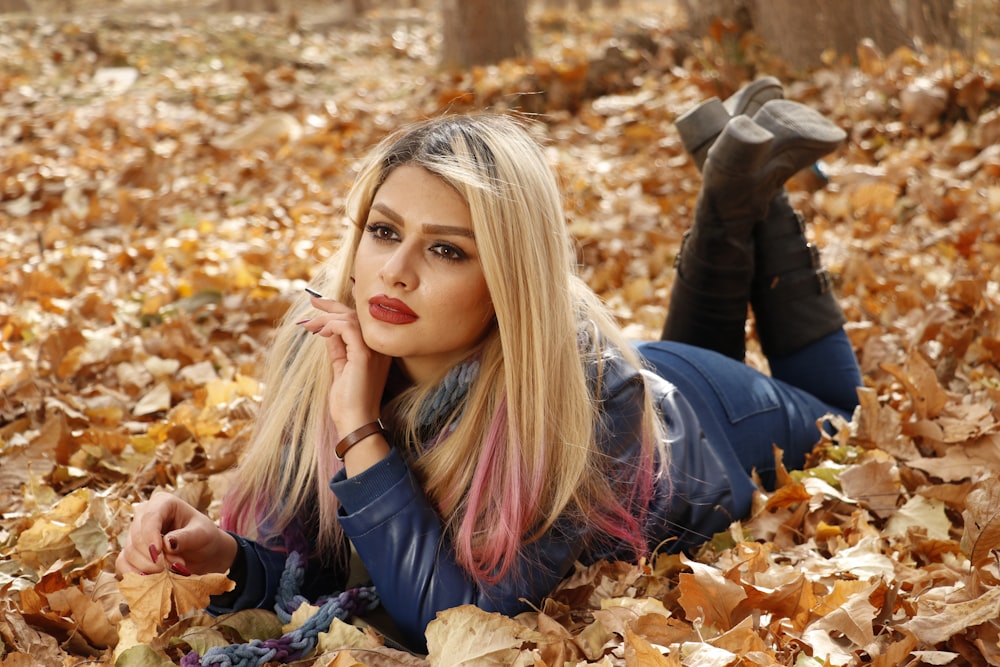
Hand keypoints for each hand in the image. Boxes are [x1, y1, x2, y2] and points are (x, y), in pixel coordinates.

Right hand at [115, 491, 236, 576]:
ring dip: (148, 567)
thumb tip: (167, 544)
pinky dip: (135, 574)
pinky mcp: (131, 551)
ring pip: (129, 552)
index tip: (159, 554)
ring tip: (170, 572)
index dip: (151, 536)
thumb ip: (186, 537)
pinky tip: (152, 579)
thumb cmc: (204, 537)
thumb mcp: (202, 534)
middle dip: (154, 557)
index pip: (149, 517)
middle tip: (175, 566)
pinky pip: (122, 563)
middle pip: (136, 536)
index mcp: (163, 502)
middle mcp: (144, 514)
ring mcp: (135, 533)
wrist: (203, 552)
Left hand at [298, 294, 391, 434]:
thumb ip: (337, 348)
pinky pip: (347, 328)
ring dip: (326, 318)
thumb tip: (327, 331)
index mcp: (376, 350)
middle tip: (313, 301)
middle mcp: (379, 347)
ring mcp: (374, 350)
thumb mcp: (341, 368)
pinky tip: (321, 332)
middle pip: (355, 316)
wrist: (355, 421)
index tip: (320, 304)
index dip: (339, 309)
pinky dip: (331, 326)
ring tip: (310, 324)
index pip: (359, 321)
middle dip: (332, 306)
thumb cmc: (348, 401)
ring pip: (350, 319)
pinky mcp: (364, 355)